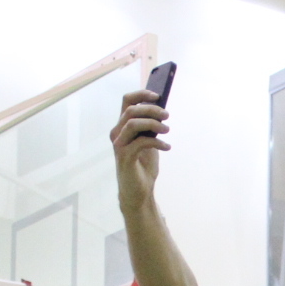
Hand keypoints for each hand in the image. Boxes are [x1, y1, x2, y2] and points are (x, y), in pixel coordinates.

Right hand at [111, 90, 168, 207]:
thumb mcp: (149, 142)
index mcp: (122, 127)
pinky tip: (167, 147)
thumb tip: (162, 112)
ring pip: (133, 124)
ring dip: (153, 124)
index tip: (158, 95)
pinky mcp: (124, 157)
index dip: (141, 94)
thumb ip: (151, 128)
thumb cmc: (143, 166)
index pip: (126, 102)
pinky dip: (157, 142)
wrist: (139, 191)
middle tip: (167, 115)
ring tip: (167, 130)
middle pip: (130, 110)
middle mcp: (117, 133)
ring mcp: (119, 145)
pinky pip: (141, 142)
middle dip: (151, 109)